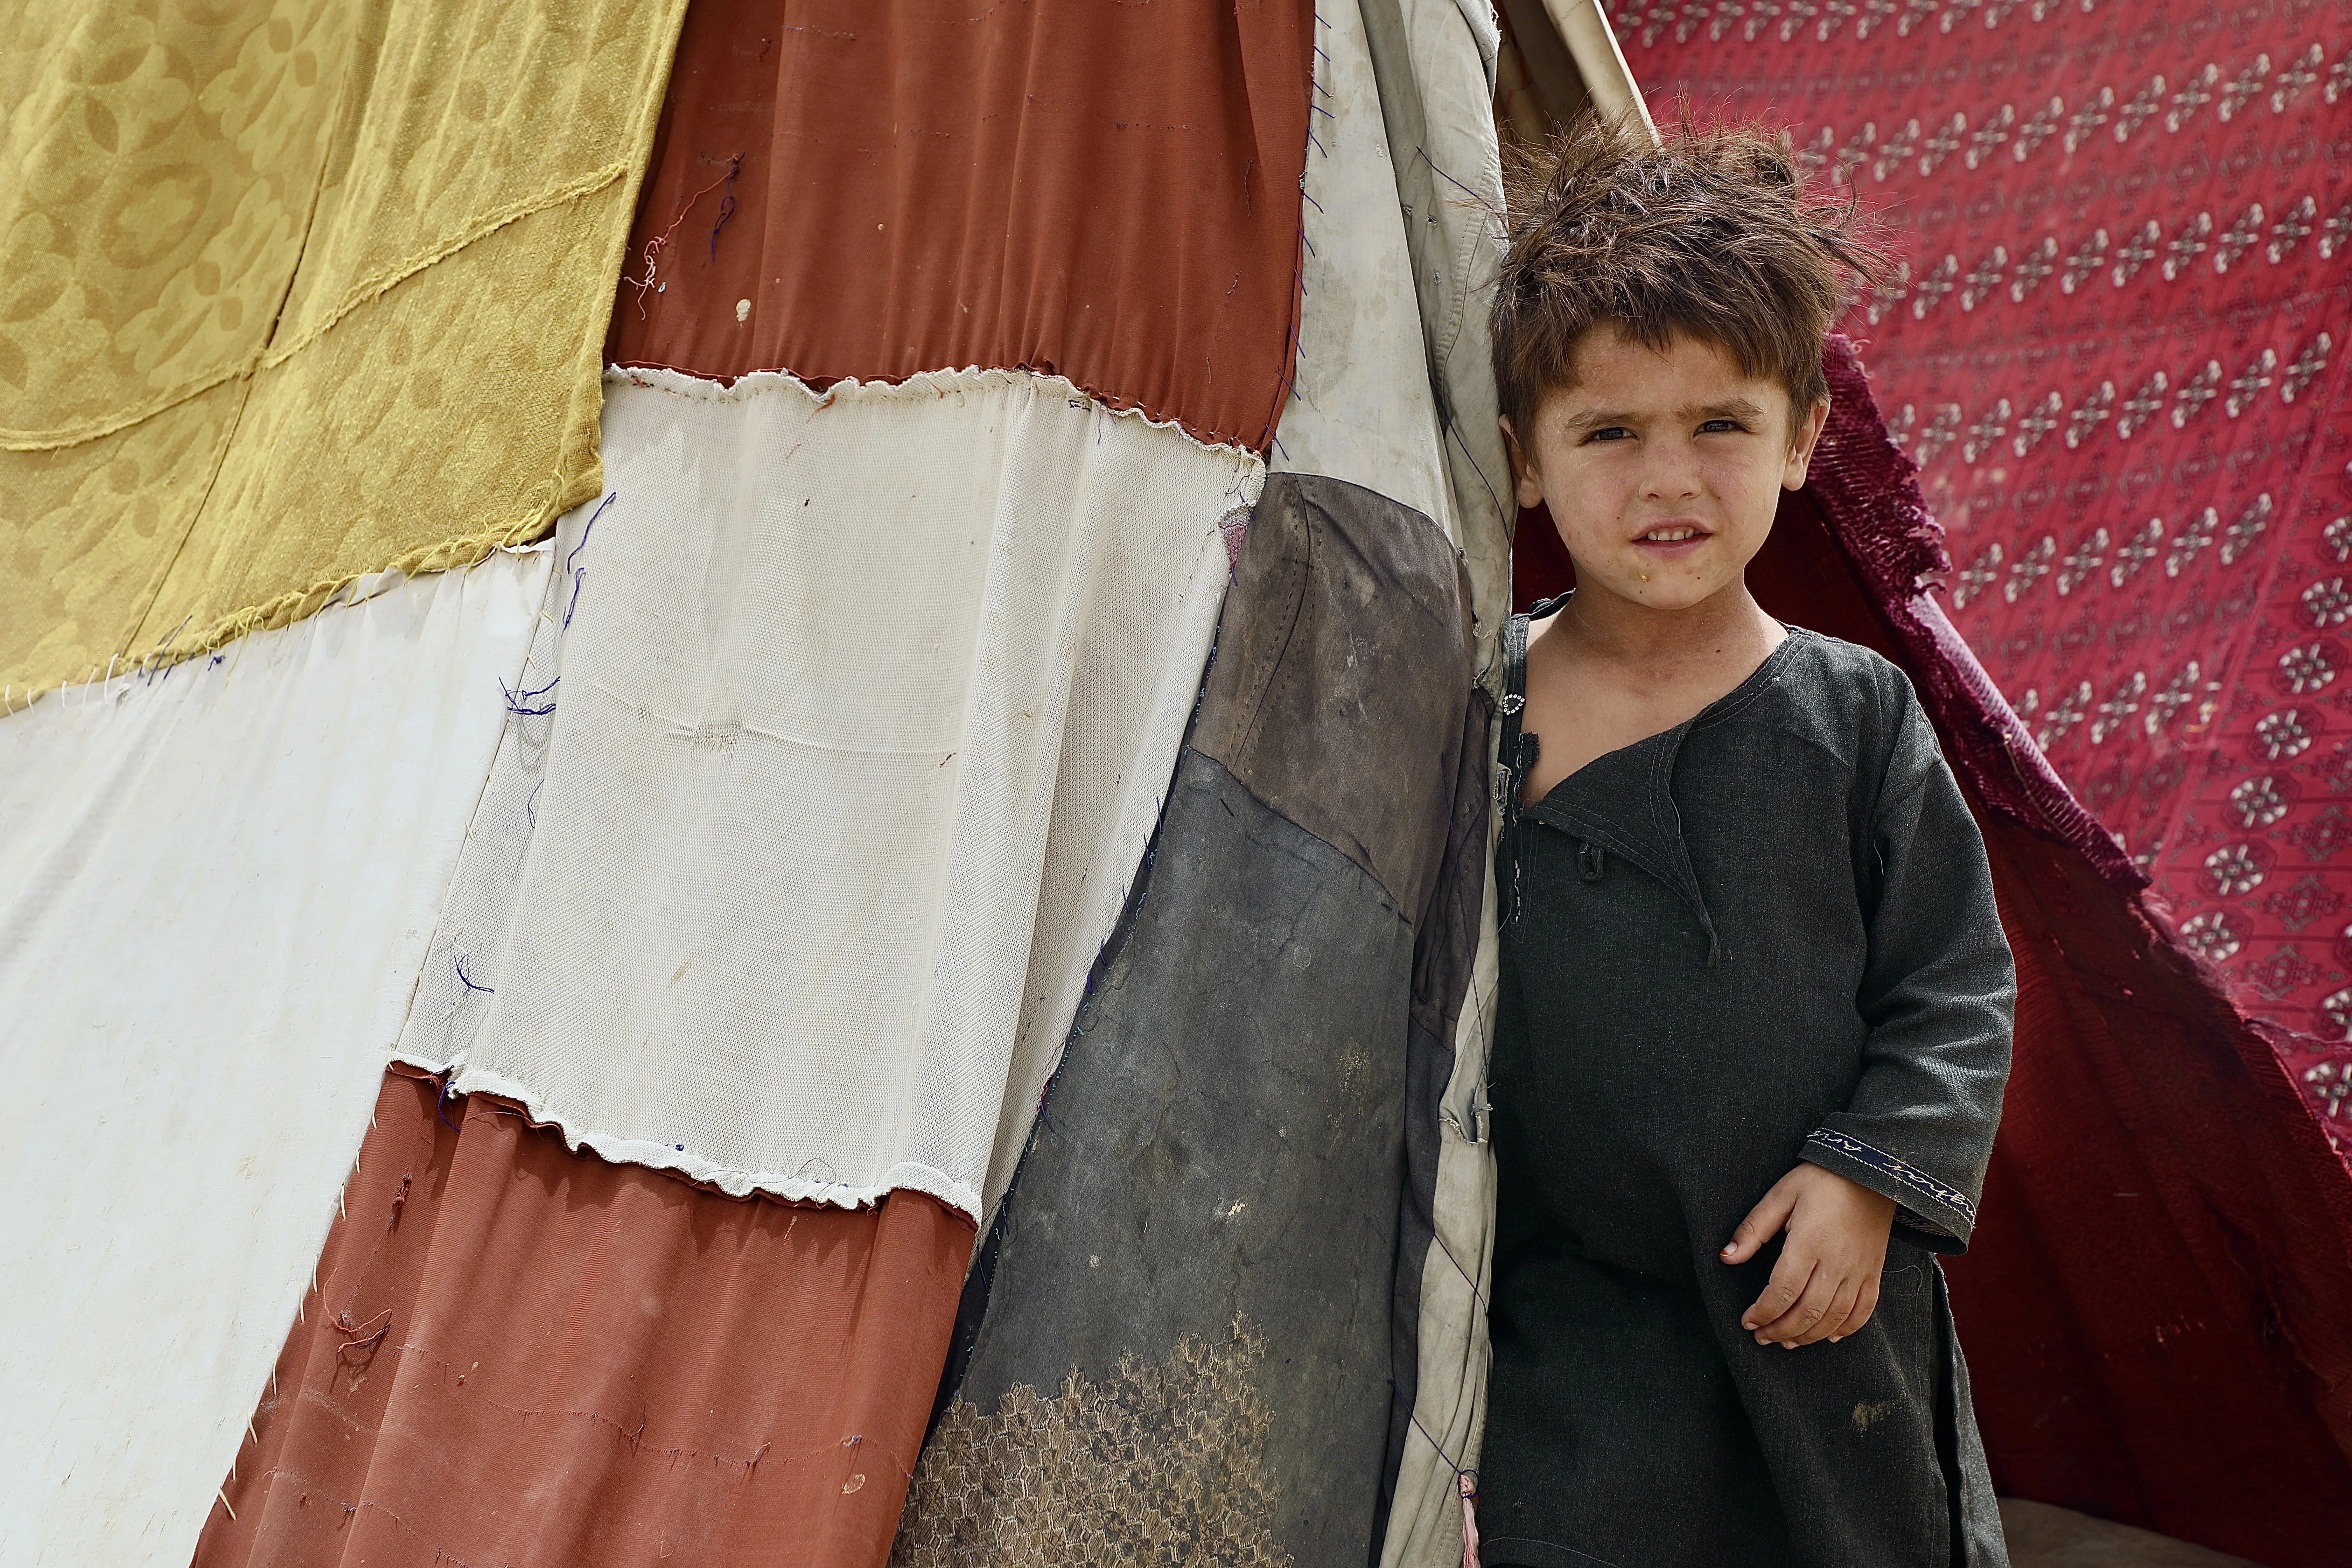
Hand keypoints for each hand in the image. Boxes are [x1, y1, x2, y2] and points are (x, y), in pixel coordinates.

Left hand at [1721, 1163, 1895, 1348]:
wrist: (1870, 1172)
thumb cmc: (1820, 1180)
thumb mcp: (1781, 1195)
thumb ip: (1753, 1229)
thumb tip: (1726, 1256)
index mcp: (1809, 1242)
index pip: (1783, 1291)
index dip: (1763, 1312)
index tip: (1747, 1322)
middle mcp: (1837, 1262)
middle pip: (1807, 1312)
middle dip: (1780, 1330)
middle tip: (1762, 1337)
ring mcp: (1859, 1270)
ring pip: (1834, 1318)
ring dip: (1808, 1336)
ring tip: (1787, 1341)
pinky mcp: (1874, 1272)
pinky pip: (1863, 1310)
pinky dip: (1846, 1329)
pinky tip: (1829, 1336)